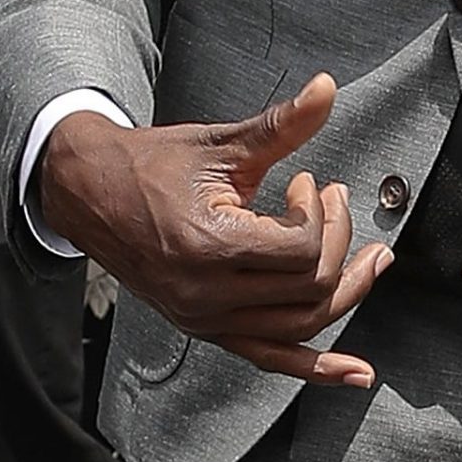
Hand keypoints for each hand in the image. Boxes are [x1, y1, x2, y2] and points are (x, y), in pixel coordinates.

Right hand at [39, 72, 390, 386]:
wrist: (90, 194)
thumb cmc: (151, 166)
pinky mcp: (206, 329)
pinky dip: (315, 368)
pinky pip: (269, 358)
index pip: (300, 251)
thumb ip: (281, 125)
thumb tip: (328, 89)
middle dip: (338, 242)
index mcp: (208, 246)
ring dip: (346, 295)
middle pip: (308, 290)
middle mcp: (207, 295)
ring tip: (371, 261)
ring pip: (299, 327)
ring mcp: (206, 319)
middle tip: (336, 202)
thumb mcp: (219, 145)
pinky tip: (353, 373)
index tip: (307, 184)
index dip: (319, 214)